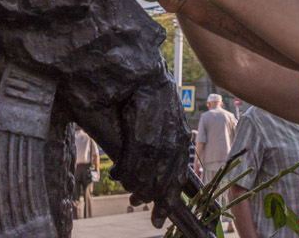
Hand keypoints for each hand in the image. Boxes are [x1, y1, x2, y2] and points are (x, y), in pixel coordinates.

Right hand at [111, 81, 189, 210]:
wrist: (149, 81)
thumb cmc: (159, 102)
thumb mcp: (172, 124)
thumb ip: (172, 146)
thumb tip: (166, 166)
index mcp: (182, 145)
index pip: (176, 182)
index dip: (167, 202)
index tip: (160, 218)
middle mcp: (172, 148)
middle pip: (158, 186)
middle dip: (145, 197)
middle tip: (134, 202)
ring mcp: (156, 145)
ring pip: (142, 178)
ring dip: (131, 186)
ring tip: (125, 184)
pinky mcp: (140, 140)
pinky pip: (129, 167)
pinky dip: (121, 173)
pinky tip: (116, 172)